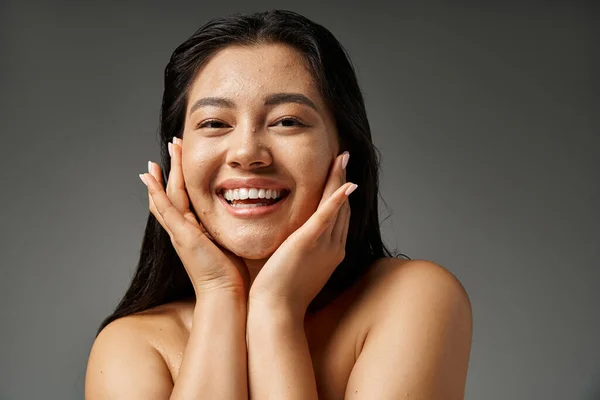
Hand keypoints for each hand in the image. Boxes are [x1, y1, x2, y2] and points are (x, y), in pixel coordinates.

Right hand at [139, 137, 249, 296]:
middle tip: (172, 145)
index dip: (182, 178)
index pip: (185, 199)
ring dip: (164, 173)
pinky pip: (165, 209)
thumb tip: (248, 217)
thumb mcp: (232, 245)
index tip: (183, 159)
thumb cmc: (233, 277)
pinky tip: (148, 176)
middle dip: (172, 168)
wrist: (225, 296)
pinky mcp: (182, 235)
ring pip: (168, 196)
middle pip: (173, 193)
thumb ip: (232, 230)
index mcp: (195, 231)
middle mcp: (183, 230)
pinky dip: (155, 192)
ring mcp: (180, 232)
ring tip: (159, 153)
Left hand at [248, 151, 355, 316]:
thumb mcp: (297, 267)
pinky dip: (336, 200)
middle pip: (342, 207)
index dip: (340, 192)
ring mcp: (324, 246)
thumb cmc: (281, 294)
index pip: (338, 215)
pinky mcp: (307, 243)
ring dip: (340, 180)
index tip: (338, 173)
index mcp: (331, 252)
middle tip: (343, 157)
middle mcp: (333, 247)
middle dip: (343, 180)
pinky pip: (325, 218)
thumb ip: (301, 249)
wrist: (276, 312)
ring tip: (342, 158)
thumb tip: (294, 239)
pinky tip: (345, 184)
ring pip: (336, 206)